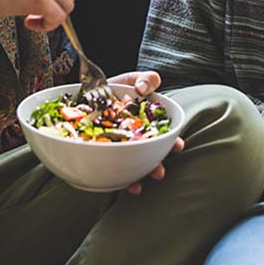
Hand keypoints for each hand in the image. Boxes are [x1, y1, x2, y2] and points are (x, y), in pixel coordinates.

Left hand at [108, 70, 184, 194]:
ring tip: (138, 185)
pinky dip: (116, 178)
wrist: (86, 92)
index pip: (162, 135)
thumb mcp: (132, 80)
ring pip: (132, 165)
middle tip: (159, 172)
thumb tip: (143, 89)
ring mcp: (119, 148)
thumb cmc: (114, 88)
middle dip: (156, 165)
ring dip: (137, 177)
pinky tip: (119, 184)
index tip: (177, 146)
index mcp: (146, 124)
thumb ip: (146, 79)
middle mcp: (135, 138)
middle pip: (149, 154)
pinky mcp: (102, 154)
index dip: (172, 142)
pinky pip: (110, 169)